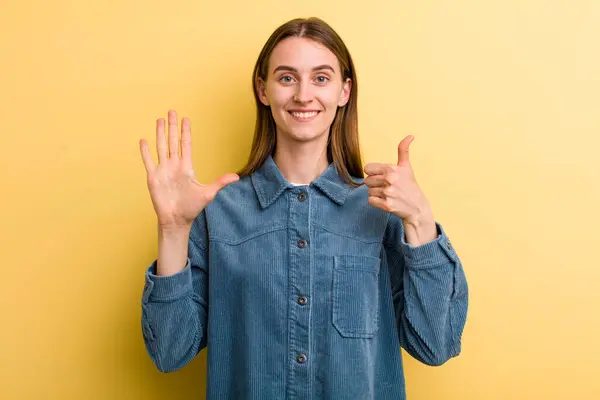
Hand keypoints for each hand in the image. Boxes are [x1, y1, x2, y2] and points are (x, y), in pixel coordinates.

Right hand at [139, 110, 238, 229]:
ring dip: (160, 134)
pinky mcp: (153, 177)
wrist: (176, 220)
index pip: (186, 145)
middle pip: (173, 141)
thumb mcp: (208, 193)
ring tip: (160, 120)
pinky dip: (146, 151)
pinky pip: (148, 161)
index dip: (186, 132)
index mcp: (186, 167)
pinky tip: (144, 140)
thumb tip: (237, 177)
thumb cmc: (191, 208)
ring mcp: (163, 170)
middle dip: (173, 126)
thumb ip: (220, 182)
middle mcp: (174, 166)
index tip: (186, 119)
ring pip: (161, 147)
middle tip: (172, 111)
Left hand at [364, 135, 433, 225]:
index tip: (382, 176)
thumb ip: (403, 150)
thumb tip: (410, 136)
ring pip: (369, 191)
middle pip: (367, 181)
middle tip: (387, 187)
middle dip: (375, 184)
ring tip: (389, 194)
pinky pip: (371, 201)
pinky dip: (377, 202)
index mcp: (392, 169)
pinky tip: (387, 201)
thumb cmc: (410, 185)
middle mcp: (389, 180)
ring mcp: (388, 193)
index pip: (367, 169)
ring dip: (377, 194)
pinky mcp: (387, 205)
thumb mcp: (406, 167)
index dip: (373, 173)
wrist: (418, 207)